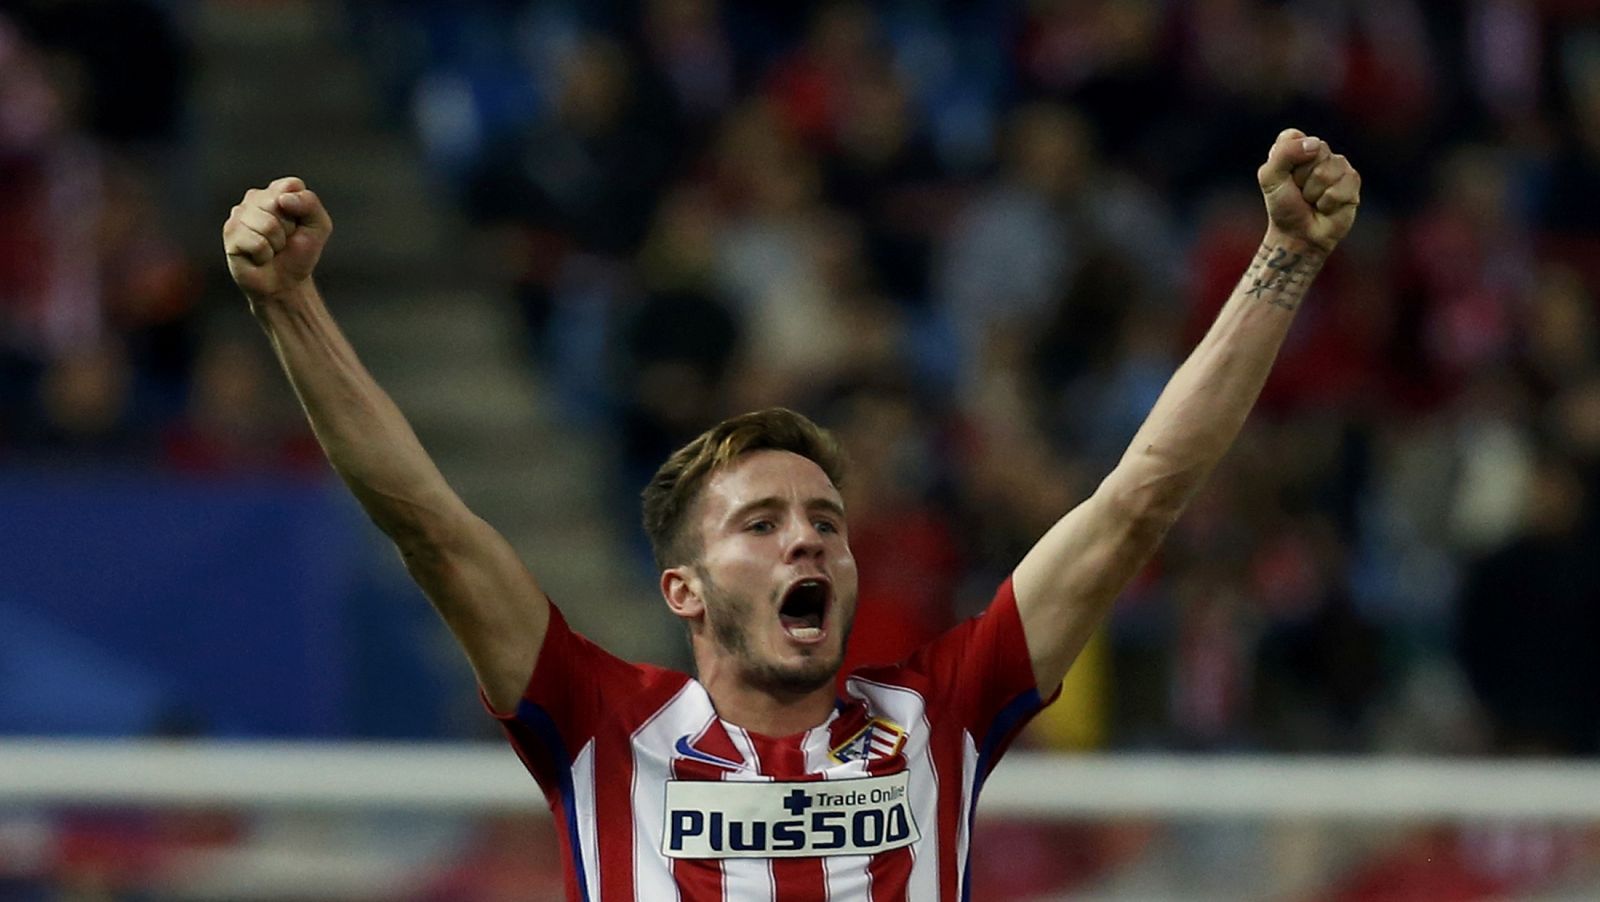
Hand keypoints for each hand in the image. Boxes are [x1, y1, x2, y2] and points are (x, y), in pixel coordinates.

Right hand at [223, 177, 331, 301]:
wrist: (286, 283)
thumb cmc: (300, 253)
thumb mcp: (319, 225)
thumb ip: (310, 203)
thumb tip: (282, 199)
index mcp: (276, 192)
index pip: (291, 186)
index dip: (301, 210)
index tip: (299, 225)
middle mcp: (254, 199)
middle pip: (277, 203)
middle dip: (288, 228)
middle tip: (285, 240)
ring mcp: (239, 215)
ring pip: (267, 224)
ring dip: (277, 243)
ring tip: (272, 249)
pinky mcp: (230, 234)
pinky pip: (256, 242)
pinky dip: (265, 254)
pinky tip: (260, 257)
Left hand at [1257, 129, 1359, 253]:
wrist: (1299, 235)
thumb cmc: (1284, 206)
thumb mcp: (1269, 179)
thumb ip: (1283, 154)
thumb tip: (1314, 144)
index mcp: (1297, 147)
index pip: (1293, 136)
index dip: (1286, 159)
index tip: (1284, 177)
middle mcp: (1319, 153)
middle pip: (1315, 151)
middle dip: (1302, 177)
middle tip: (1299, 192)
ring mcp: (1338, 166)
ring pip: (1327, 171)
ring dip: (1314, 192)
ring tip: (1313, 201)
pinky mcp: (1352, 182)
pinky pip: (1340, 187)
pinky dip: (1328, 202)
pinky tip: (1326, 207)